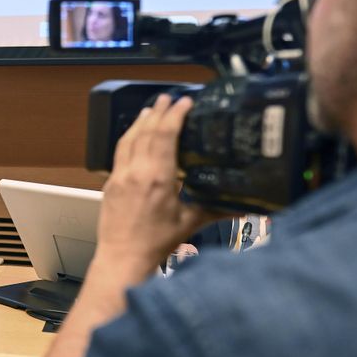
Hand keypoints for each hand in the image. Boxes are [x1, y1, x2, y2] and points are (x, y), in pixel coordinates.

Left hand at [94, 95, 220, 281]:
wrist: (123, 258)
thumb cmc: (155, 243)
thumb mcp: (190, 223)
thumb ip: (218, 209)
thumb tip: (246, 206)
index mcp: (157, 178)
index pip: (165, 136)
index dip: (174, 116)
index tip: (184, 102)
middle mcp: (136, 172)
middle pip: (145, 132)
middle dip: (158, 112)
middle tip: (168, 98)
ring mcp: (120, 177)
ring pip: (128, 139)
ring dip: (140, 121)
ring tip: (151, 109)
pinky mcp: (110, 184)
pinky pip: (119, 153)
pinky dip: (128, 138)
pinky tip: (134, 135)